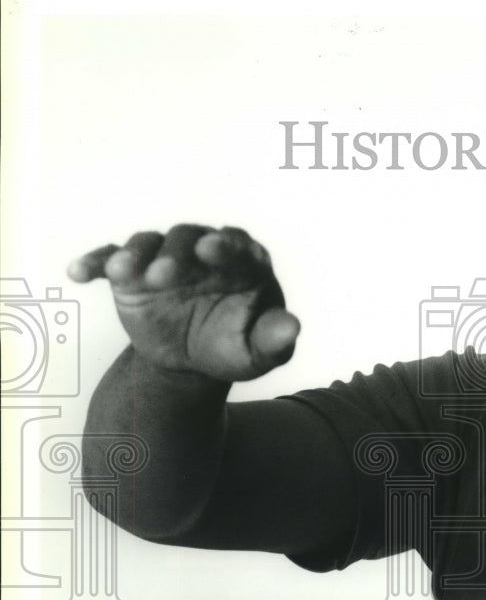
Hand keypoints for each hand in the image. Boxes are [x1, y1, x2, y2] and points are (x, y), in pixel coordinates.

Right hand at [68, 224, 299, 381]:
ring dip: (137, 255)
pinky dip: (96, 262)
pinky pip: (111, 259)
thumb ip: (276, 340)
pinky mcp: (132, 272)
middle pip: (189, 238)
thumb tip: (292, 327)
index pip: (237, 245)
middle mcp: (203, 251)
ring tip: (126, 275)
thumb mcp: (258, 352)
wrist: (193, 361)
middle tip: (165, 276)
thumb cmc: (234, 348)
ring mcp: (166, 258)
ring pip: (150, 243)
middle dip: (177, 254)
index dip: (226, 245)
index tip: (212, 250)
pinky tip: (79, 272)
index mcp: (243, 262)